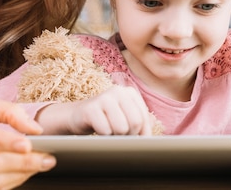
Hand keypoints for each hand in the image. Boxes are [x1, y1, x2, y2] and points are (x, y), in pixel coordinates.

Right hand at [38, 85, 152, 135]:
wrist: (78, 117)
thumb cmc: (107, 120)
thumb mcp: (126, 118)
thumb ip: (142, 124)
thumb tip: (152, 139)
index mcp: (130, 92)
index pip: (144, 119)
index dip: (140, 134)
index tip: (132, 138)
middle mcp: (118, 91)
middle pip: (135, 123)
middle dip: (127, 135)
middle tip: (117, 134)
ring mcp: (103, 97)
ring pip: (121, 128)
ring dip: (114, 135)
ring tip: (107, 129)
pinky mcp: (90, 108)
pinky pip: (105, 131)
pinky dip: (102, 135)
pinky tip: (96, 128)